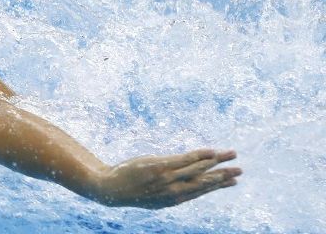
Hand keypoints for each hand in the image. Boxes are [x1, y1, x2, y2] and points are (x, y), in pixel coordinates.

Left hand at [93, 149, 241, 208]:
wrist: (111, 189)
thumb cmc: (131, 191)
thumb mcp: (154, 196)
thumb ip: (170, 191)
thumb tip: (184, 184)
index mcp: (174, 200)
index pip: (201, 191)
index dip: (218, 187)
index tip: (233, 182)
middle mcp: (174, 191)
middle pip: (204, 182)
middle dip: (223, 176)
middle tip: (241, 171)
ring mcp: (169, 178)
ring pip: (198, 169)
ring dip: (217, 162)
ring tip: (232, 156)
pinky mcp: (161, 166)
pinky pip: (185, 160)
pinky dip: (199, 156)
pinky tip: (211, 151)